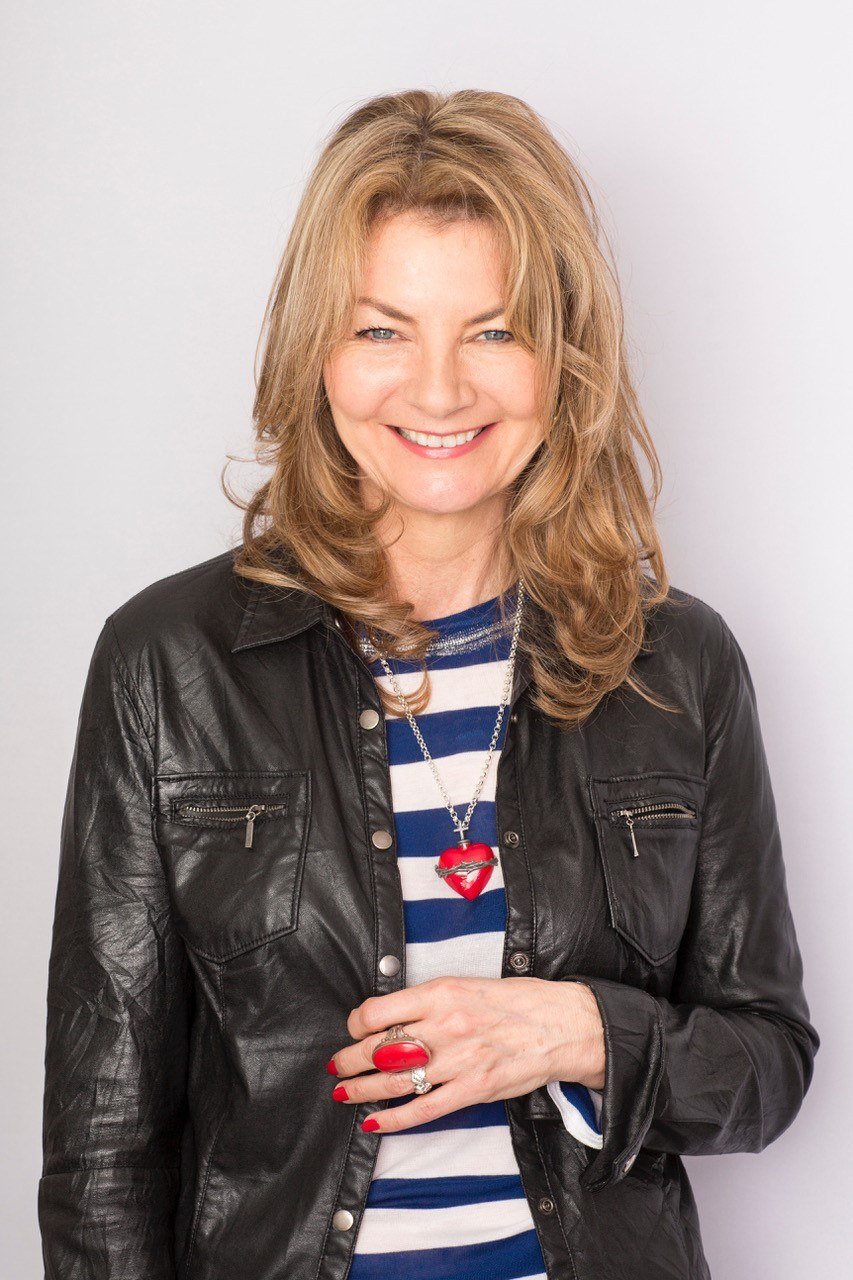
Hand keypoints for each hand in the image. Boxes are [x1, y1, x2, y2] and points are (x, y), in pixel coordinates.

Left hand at [326, 975, 604, 1132]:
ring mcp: (459, 1060)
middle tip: (338, 1065)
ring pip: (395, 1080)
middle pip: (380, 1048)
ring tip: (345, 1092)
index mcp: (441, 993)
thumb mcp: (464, 985)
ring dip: (362, 1090)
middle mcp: (446, 1026)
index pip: (377, 1011)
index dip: (356, 1023)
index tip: (353, 1029)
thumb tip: (390, 1017)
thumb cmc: (514, 1001)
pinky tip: (374, 1120)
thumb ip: (427, 1001)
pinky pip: (423, 1109)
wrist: (560, 1023)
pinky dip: (393, 1118)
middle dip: (351, 1060)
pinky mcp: (473, 1089)